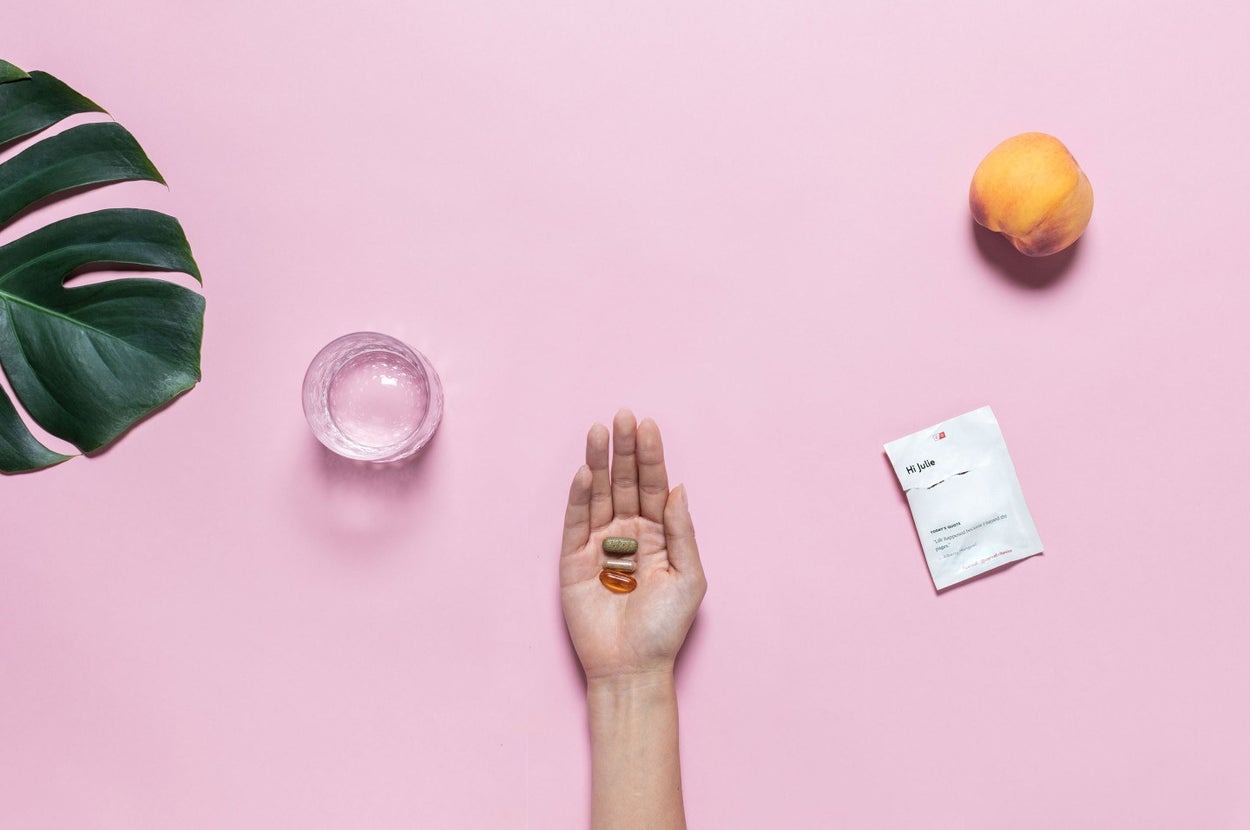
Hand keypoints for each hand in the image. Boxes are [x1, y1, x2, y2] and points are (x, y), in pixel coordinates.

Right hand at [560, 410, 706, 681]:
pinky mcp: (573, 560)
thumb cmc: (665, 628)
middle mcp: (628, 534)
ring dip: (598, 463)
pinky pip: (576, 522)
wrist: (632, 667)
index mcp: (658, 535)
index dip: (650, 456)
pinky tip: (584, 472)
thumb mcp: (689, 577)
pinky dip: (578, 497)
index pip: (652, 486)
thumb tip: (678, 488)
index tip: (647, 425)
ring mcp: (599, 545)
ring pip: (598, 495)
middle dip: (624, 449)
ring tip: (599, 431)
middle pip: (624, 482)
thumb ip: (681, 531)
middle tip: (623, 416)